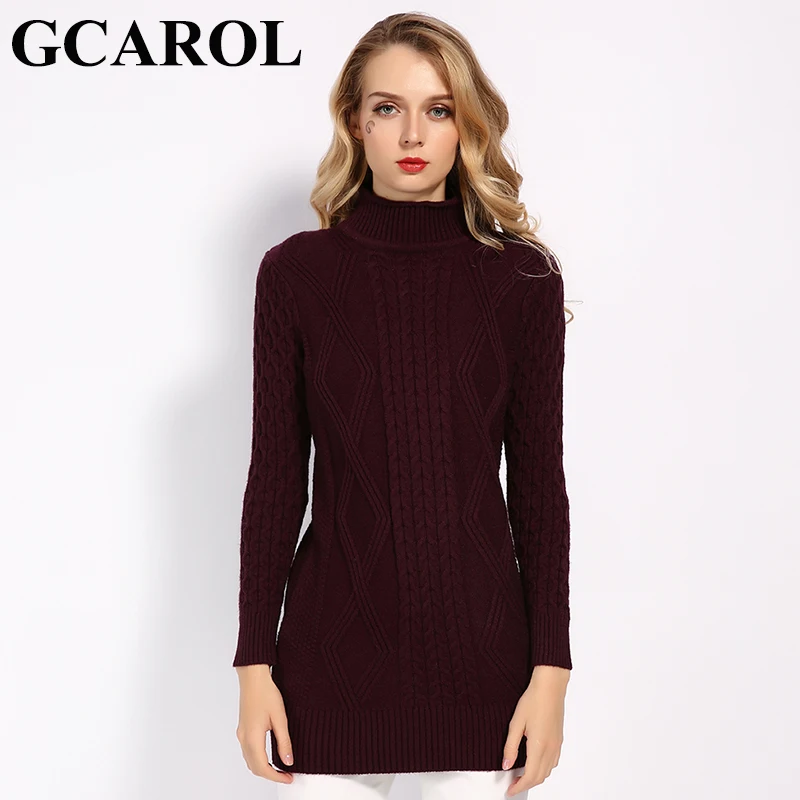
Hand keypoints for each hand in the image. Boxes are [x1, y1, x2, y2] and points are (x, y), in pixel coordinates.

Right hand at [235, 664, 294, 783]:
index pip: (263, 767)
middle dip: (270, 774)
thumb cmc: (266, 693)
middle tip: (286, 774)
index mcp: (253, 738)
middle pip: (255, 767)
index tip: (289, 778)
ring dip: (264, 767)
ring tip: (280, 767)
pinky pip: (248, 751)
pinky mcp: (242, 728)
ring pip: (250, 760)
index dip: (277, 776)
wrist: (253, 677)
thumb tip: (289, 761)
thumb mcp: (280, 718)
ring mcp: (241, 734)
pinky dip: (258, 759)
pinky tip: (269, 755)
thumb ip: (284, 742)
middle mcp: (244, 739)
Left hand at [502, 665, 569, 796]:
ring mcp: (557, 745)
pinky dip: (543, 769)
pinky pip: (553, 762)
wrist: (550, 686)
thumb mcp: (516, 722)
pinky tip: (535, 764)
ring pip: (547, 771)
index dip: (519, 787)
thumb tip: (506, 765)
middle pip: (540, 777)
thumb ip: (510, 746)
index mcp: (539, 746)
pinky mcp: (559, 740)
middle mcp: (551, 749)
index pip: (530, 776)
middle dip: (526, 785)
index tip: (509, 791)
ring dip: (535, 778)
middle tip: (512, 786)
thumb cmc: (533, 700)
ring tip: (521, 776)